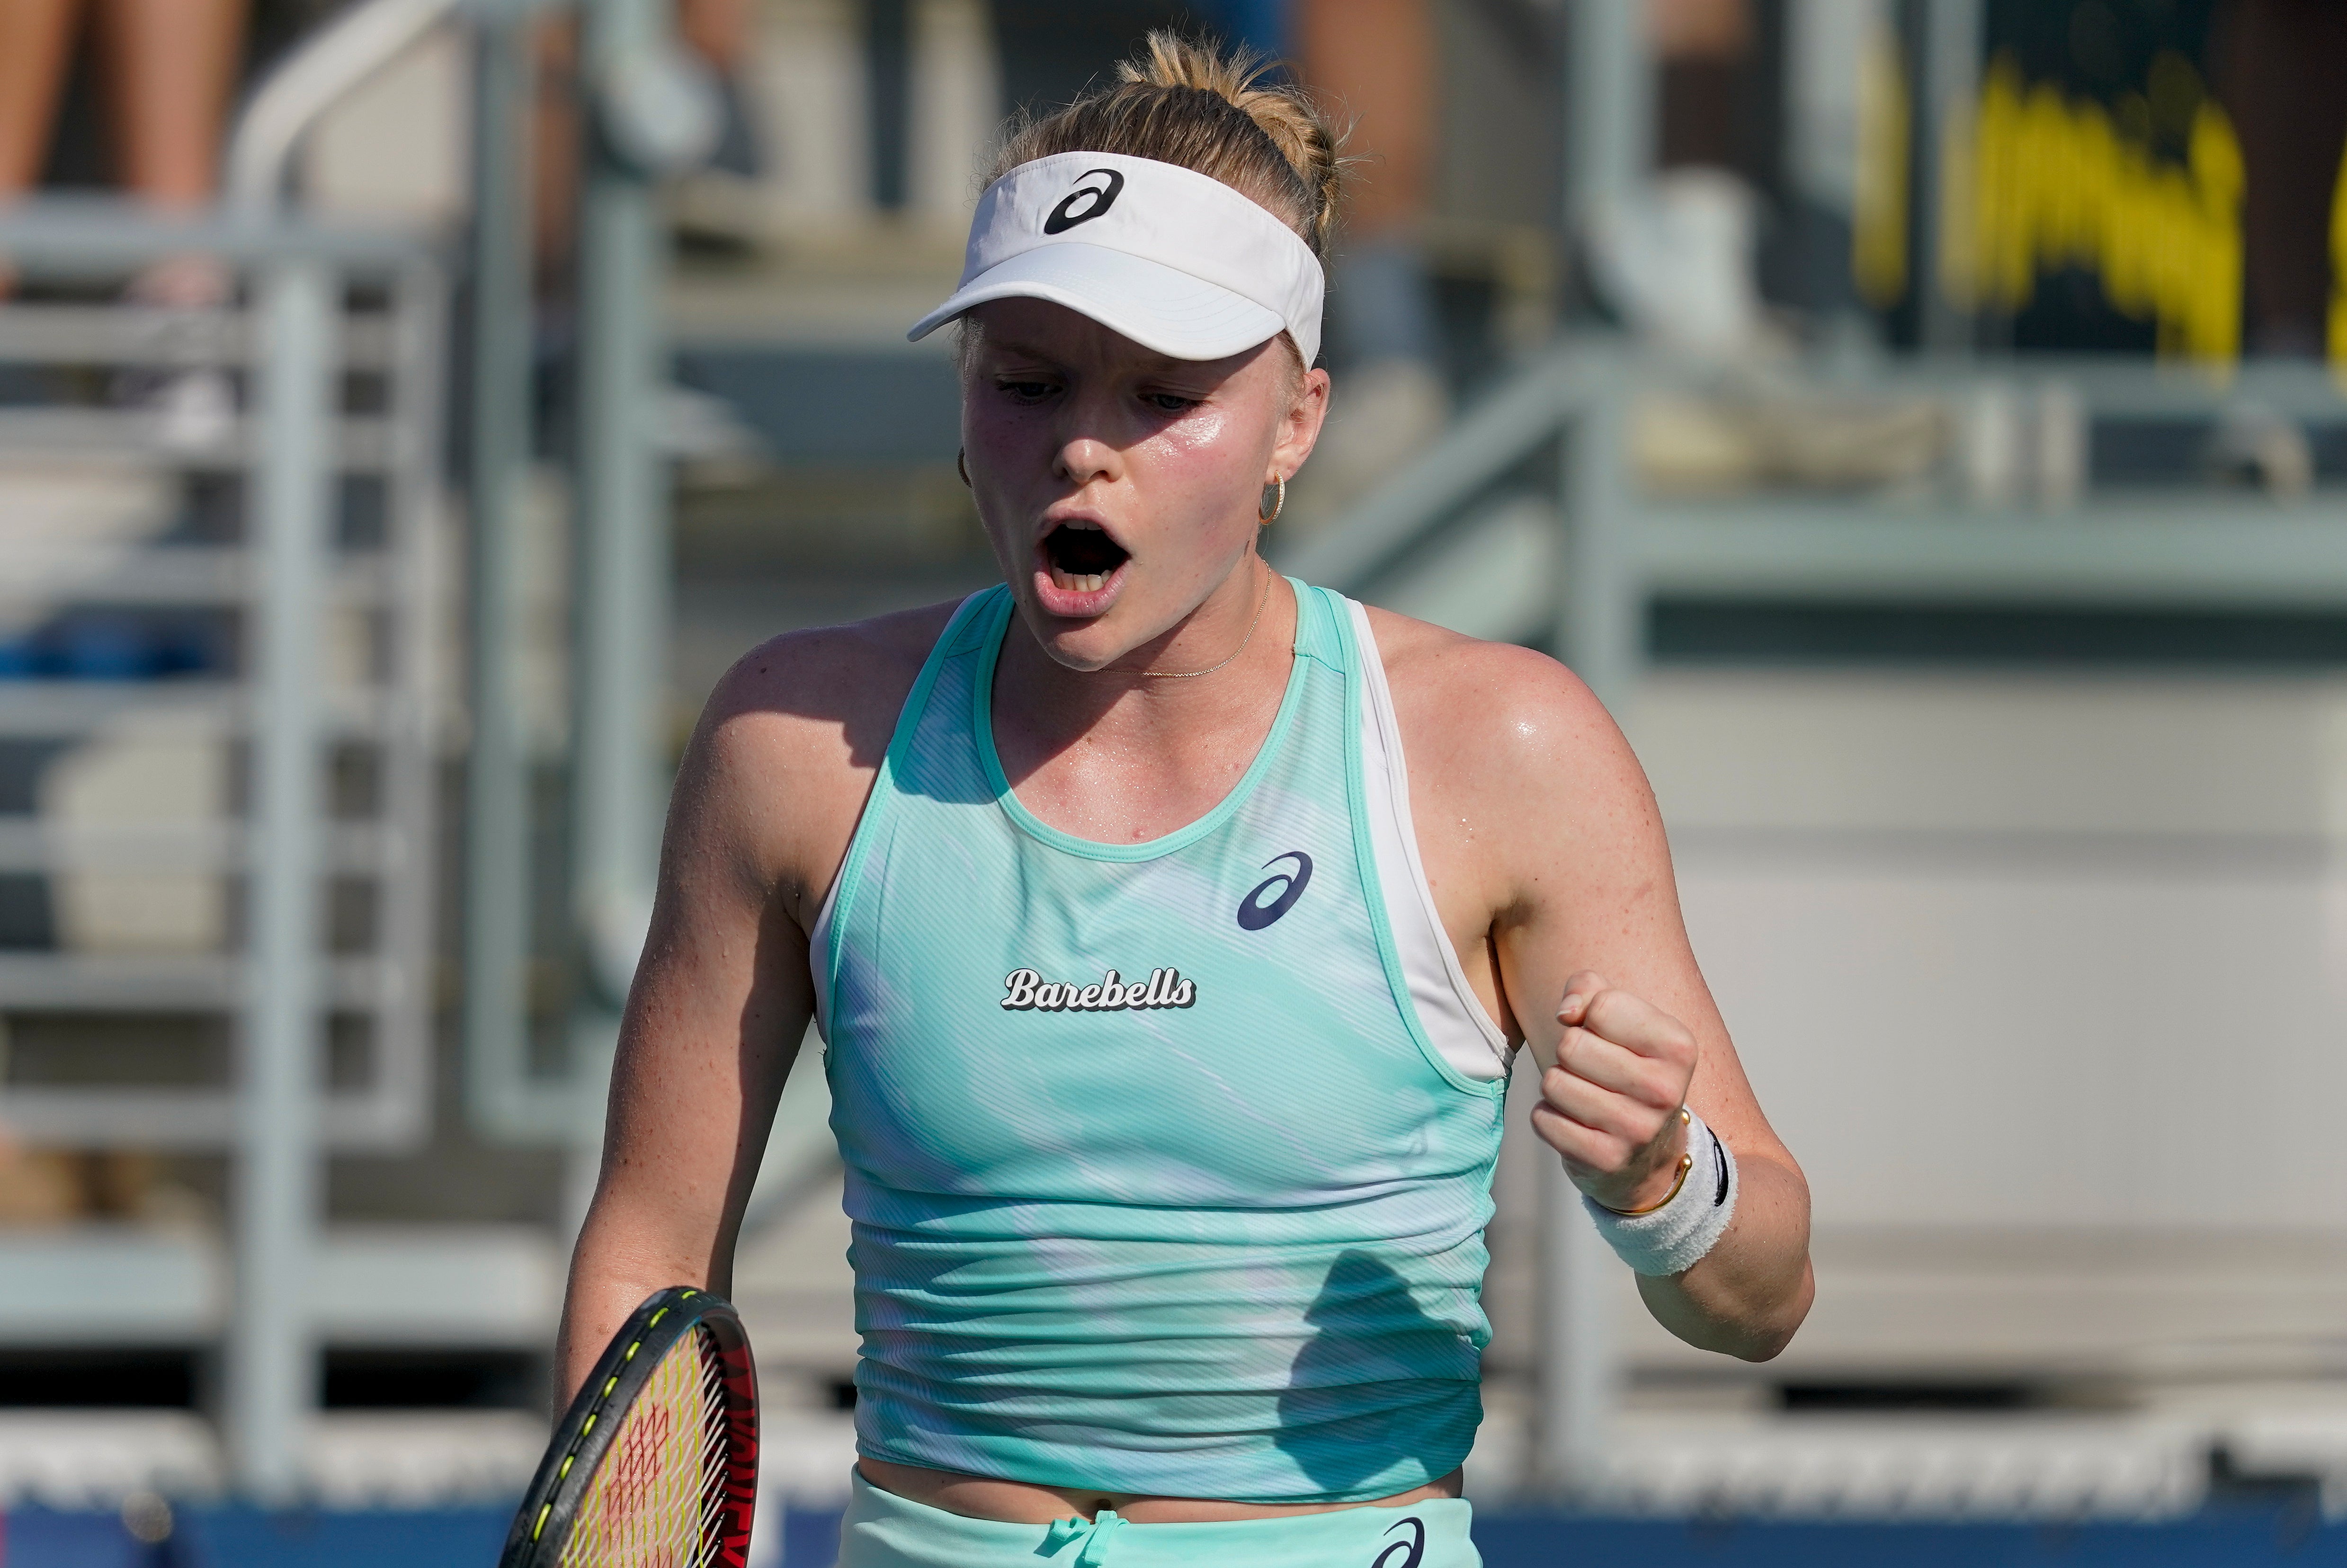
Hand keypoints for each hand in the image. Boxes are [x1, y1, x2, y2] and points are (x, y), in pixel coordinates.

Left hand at [1529, 970, 1699, 1211]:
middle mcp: (1665, 1090)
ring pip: (1553, 1082)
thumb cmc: (1627, 1070)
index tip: (1606, 1038)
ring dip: (1558, 1086)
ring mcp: (1637, 1130)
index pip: (1602, 1006)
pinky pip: (1543, 1119)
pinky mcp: (1605, 1159)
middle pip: (1571, 1044)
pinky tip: (1577, 1124)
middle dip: (1570, 1054)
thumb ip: (1590, 989)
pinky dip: (1550, 1117)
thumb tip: (1566, 1012)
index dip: (1590, 1018)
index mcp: (1678, 1047)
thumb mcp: (1623, 1020)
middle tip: (1593, 1072)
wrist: (1648, 1156)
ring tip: (1585, 1098)